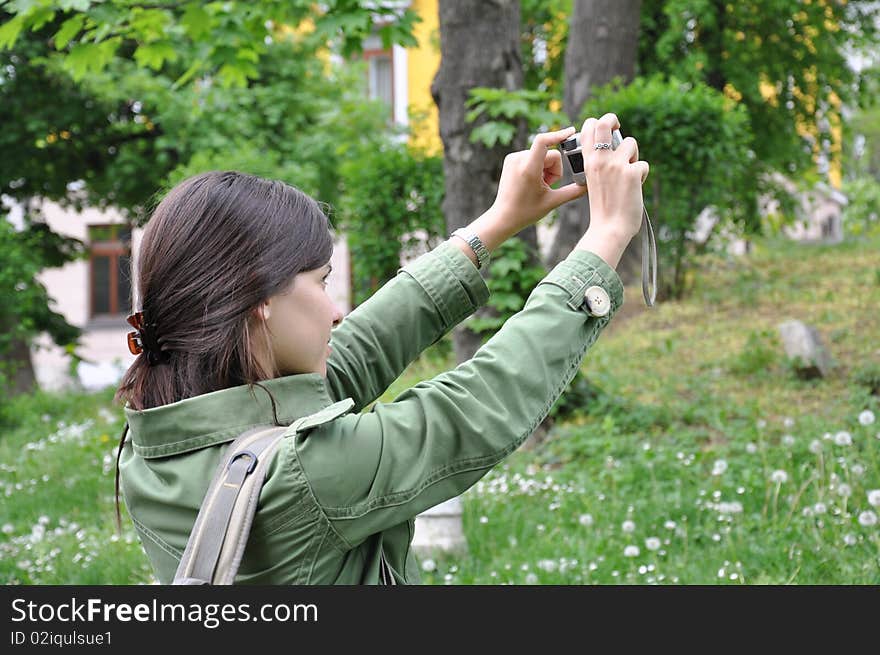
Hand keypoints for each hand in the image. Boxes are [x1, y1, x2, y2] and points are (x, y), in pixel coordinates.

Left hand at [490, 126, 588, 232]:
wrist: (503, 217)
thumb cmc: (526, 212)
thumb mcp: (553, 202)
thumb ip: (574, 191)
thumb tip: (590, 185)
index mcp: (528, 168)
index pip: (544, 141)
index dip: (558, 135)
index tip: (571, 132)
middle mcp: (518, 159)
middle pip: (549, 154)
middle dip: (553, 170)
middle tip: (546, 186)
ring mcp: (513, 158)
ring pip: (542, 155)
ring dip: (545, 170)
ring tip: (538, 186)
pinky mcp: (511, 159)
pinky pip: (532, 156)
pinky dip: (536, 167)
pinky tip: (532, 181)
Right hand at [579, 113, 649, 241]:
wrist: (609, 228)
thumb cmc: (603, 208)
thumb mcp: (594, 182)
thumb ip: (600, 165)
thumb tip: (615, 148)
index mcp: (588, 162)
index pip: (588, 128)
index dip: (597, 123)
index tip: (604, 130)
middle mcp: (600, 159)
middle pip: (605, 122)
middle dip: (613, 119)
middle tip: (617, 127)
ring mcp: (616, 165)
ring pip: (631, 143)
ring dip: (633, 156)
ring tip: (628, 174)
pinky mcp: (632, 172)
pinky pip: (642, 164)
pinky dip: (641, 176)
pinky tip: (634, 188)